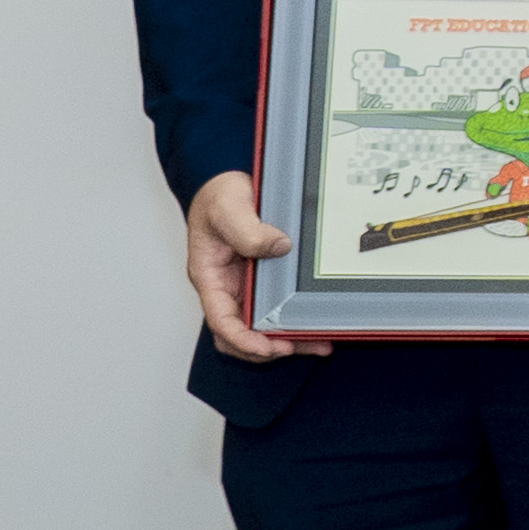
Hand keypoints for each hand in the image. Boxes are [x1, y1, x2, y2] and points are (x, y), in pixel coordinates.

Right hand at [184, 169, 307, 360]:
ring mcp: (245, 286)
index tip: (267, 347)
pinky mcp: (264, 280)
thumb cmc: (218, 197)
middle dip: (267, 347)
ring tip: (319, 344)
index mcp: (209, 277)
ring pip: (261, 326)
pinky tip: (317, 323)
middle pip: (241, 333)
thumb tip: (277, 247)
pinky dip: (294, 319)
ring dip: (287, 338)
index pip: (220, 320)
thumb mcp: (228, 208)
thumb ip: (247, 230)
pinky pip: (277, 308)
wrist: (229, 182)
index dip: (242, 339)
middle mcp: (227, 287)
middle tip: (298, 346)